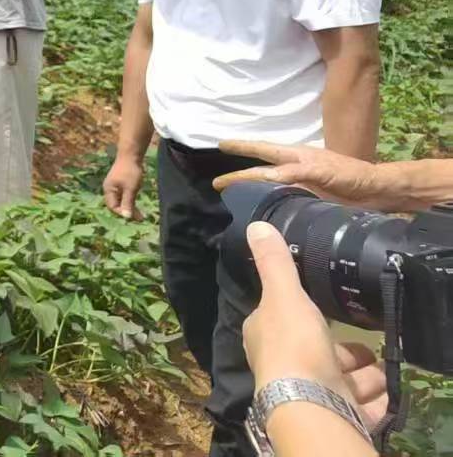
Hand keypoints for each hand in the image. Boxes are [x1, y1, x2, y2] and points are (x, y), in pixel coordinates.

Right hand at [102, 154, 143, 219]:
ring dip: (130, 208)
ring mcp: (114, 187)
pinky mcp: (120, 184)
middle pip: (116, 205)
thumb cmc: (130, 172)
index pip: (113, 207)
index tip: (135, 217)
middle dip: (128, 212)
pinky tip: (137, 205)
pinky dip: (130, 201)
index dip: (123, 213)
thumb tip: (126, 217)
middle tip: (141, 218)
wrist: (131, 155)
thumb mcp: (130, 189)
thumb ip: (127, 203)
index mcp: (108, 190)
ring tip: (141, 215)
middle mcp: (109, 189)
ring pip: (121, 202)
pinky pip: (124, 197)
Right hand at [213, 141, 384, 208]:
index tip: (221, 144)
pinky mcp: (309, 204)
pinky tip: (264, 216)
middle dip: (238, 176)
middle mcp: (294, 171)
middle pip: (260, 172)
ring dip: (252, 192)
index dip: (242, 147)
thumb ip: (296, 171)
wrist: (378, 193)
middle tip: (217, 184)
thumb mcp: (324, 170)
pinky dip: (270, 207)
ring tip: (233, 200)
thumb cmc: (352, 175)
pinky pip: (284, 204)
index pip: (262, 151)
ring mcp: (301, 187)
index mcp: (295, 157)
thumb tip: (266, 175)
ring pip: (270, 188)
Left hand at [242, 222, 388, 427]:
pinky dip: (374, 399)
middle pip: (319, 354)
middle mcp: (284, 367)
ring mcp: (310, 394)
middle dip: (345, 352)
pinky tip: (386, 392)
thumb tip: (255, 226)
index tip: (327, 313)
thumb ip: (275, 264)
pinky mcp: (335, 415)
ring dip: (363, 376)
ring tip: (380, 369)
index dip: (304, 317)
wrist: (312, 405)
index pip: (284, 323)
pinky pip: (360, 406)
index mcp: (265, 337)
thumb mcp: (284, 296)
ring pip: (342, 381)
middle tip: (367, 349)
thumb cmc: (294, 345)